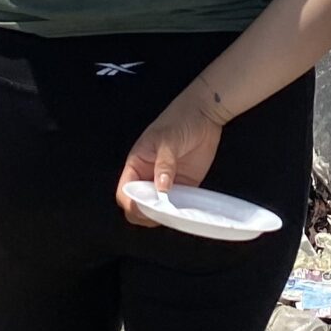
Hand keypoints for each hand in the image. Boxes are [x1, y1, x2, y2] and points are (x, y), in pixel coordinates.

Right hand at [116, 88, 227, 223]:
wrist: (205, 115)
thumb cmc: (180, 121)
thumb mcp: (168, 140)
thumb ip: (164, 164)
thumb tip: (161, 189)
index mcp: (137, 165)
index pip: (125, 192)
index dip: (131, 203)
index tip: (144, 207)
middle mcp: (148, 177)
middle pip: (138, 205)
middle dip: (145, 214)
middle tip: (161, 213)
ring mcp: (166, 184)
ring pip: (157, 209)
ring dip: (162, 215)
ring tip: (173, 214)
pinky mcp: (184, 187)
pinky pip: (176, 206)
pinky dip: (178, 213)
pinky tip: (184, 213)